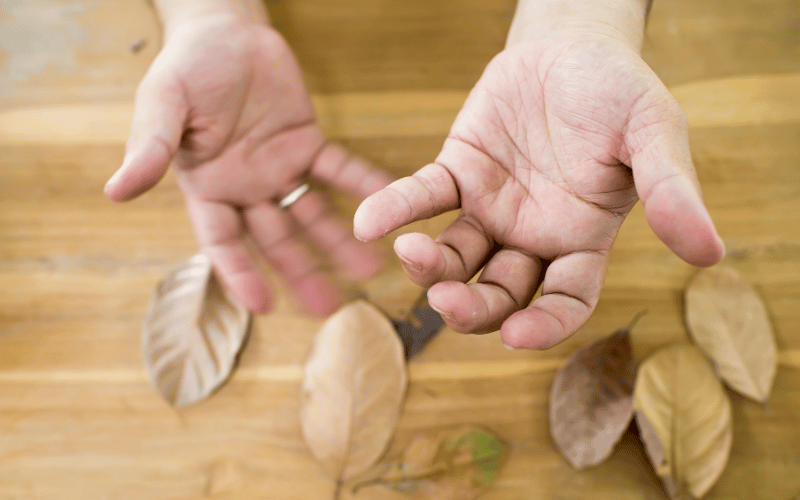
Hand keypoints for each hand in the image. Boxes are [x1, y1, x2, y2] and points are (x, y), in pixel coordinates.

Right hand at [105, 14, 390, 315]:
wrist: (225, 29)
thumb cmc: (187, 66)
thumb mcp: (163, 103)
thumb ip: (150, 148)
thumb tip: (115, 192)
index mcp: (208, 186)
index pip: (223, 240)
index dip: (241, 273)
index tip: (263, 306)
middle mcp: (245, 186)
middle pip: (275, 240)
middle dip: (302, 272)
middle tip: (331, 308)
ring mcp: (278, 167)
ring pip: (310, 215)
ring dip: (339, 241)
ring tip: (370, 271)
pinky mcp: (307, 143)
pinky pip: (337, 169)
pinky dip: (361, 185)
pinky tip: (386, 204)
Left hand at [354, 33, 723, 348]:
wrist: (571, 45)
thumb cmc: (618, 91)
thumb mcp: (652, 134)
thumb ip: (671, 190)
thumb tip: (709, 253)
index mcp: (581, 239)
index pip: (564, 300)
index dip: (544, 325)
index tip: (516, 336)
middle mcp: (532, 236)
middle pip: (499, 294)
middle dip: (473, 308)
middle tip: (448, 302)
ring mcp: (490, 208)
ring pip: (455, 258)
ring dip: (428, 267)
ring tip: (408, 254)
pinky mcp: (456, 174)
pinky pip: (423, 198)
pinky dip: (395, 210)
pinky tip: (369, 222)